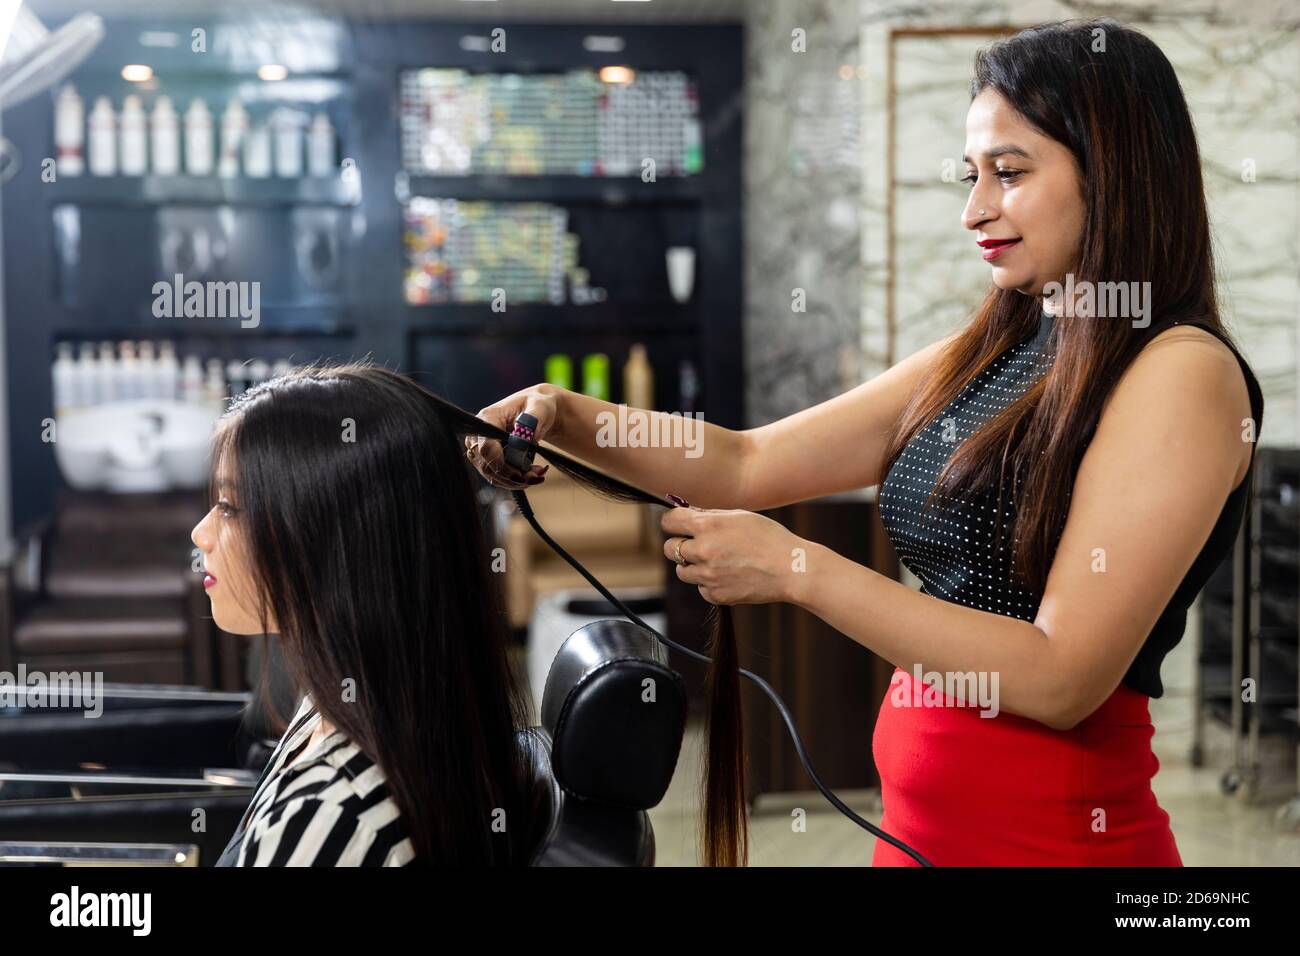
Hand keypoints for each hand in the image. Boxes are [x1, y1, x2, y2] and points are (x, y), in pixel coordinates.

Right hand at [465, 384, 561, 489]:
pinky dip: (515, 480)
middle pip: (487, 465)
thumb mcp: (540, 408)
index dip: (501, 463)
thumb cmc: (538, 405)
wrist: (537, 410)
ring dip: (515, 481)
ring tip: (536, 475)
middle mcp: (479, 434)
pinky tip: (530, 475)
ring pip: (492, 475)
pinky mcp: (487, 459)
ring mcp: (481, 448)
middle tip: (535, 476)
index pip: (486, 447)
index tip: (520, 472)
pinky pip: (498, 476)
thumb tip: (521, 441)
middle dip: (511, 476)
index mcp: (488, 418)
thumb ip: (532, 421)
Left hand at [660, 505, 807, 605]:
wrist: (791, 569)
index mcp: (708, 526)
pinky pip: (701, 588)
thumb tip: (689, 513)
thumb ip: (711, 515)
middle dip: (678, 544)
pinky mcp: (716, 595)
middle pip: (670, 548)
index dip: (671, 521)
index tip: (675, 523)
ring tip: (715, 561)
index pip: (670, 521)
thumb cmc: (770, 538)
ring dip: (692, 565)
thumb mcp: (741, 516)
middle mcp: (703, 550)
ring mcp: (708, 575)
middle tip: (693, 543)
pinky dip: (709, 583)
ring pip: (682, 571)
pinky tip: (728, 575)